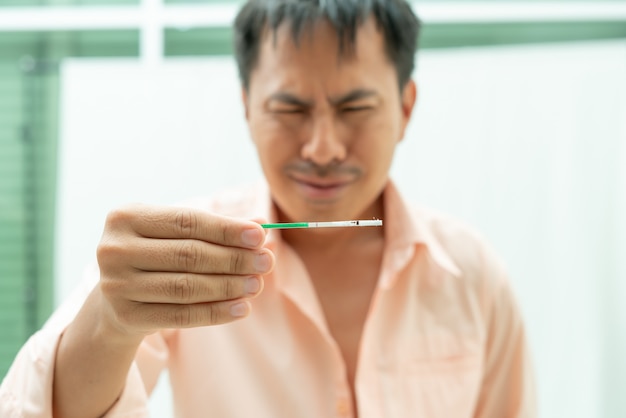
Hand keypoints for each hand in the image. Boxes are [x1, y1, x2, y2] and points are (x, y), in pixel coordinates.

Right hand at [95, 204, 273, 337]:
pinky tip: (242, 308)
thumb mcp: (178, 235)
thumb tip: (262, 224)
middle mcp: (114, 249)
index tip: (260, 235)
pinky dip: (216, 312)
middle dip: (234, 258)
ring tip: (258, 284)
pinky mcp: (126, 316)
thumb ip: (217, 228)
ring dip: (229, 286)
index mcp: (126, 217)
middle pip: (188, 254)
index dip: (226, 229)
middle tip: (266, 262)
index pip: (187, 221)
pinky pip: (181, 315)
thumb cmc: (156, 256)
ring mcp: (116, 285)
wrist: (115, 301)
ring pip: (186, 287)